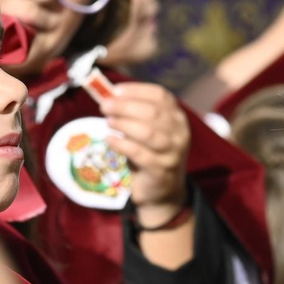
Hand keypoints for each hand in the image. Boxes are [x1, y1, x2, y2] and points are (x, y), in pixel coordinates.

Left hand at [99, 83, 191, 224]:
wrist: (162, 192)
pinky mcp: (160, 170)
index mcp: (177, 118)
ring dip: (124, 124)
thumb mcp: (147, 131)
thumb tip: (109, 96)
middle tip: (104, 106)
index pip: (160, 96)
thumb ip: (134, 114)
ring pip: (147, 132)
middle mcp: (179, 133)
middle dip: (125, 106)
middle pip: (153, 112)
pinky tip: (110, 140)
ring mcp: (172, 152)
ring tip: (108, 121)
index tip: (115, 90)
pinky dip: (122, 144)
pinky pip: (139, 153)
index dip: (137, 90)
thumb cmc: (151, 154)